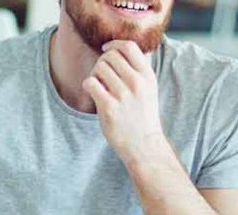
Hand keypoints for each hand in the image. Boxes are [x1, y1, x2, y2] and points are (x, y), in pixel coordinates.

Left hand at [82, 40, 164, 161]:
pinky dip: (88, 86)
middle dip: (101, 62)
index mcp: (147, 76)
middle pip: (110, 56)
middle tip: (101, 76)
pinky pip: (90, 83)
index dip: (114, 44)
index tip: (106, 50)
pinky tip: (94, 95)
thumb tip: (120, 48)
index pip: (129, 46)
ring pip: (98, 68)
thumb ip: (139, 70)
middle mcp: (137, 83)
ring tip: (99, 87)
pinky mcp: (110, 108)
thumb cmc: (143, 117)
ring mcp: (123, 95)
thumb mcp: (149, 89)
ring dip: (94, 75)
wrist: (144, 146)